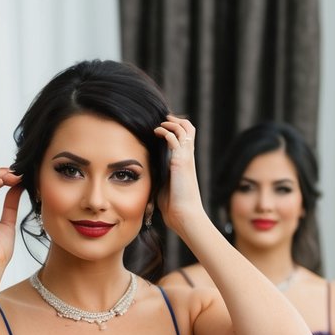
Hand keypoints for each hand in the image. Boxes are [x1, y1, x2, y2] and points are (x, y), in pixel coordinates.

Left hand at [153, 115, 206, 236]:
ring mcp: (185, 158)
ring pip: (184, 129)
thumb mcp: (164, 187)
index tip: (163, 127)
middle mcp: (187, 157)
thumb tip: (146, 176)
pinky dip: (166, 131)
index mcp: (185, 163)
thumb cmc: (174, 206)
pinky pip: (175, 138)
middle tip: (164, 118)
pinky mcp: (180, 161)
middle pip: (188, 129)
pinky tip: (157, 132)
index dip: (176, 129)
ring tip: (160, 123)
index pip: (185, 138)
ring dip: (171, 123)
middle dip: (176, 121)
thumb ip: (159, 177)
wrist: (184, 215)